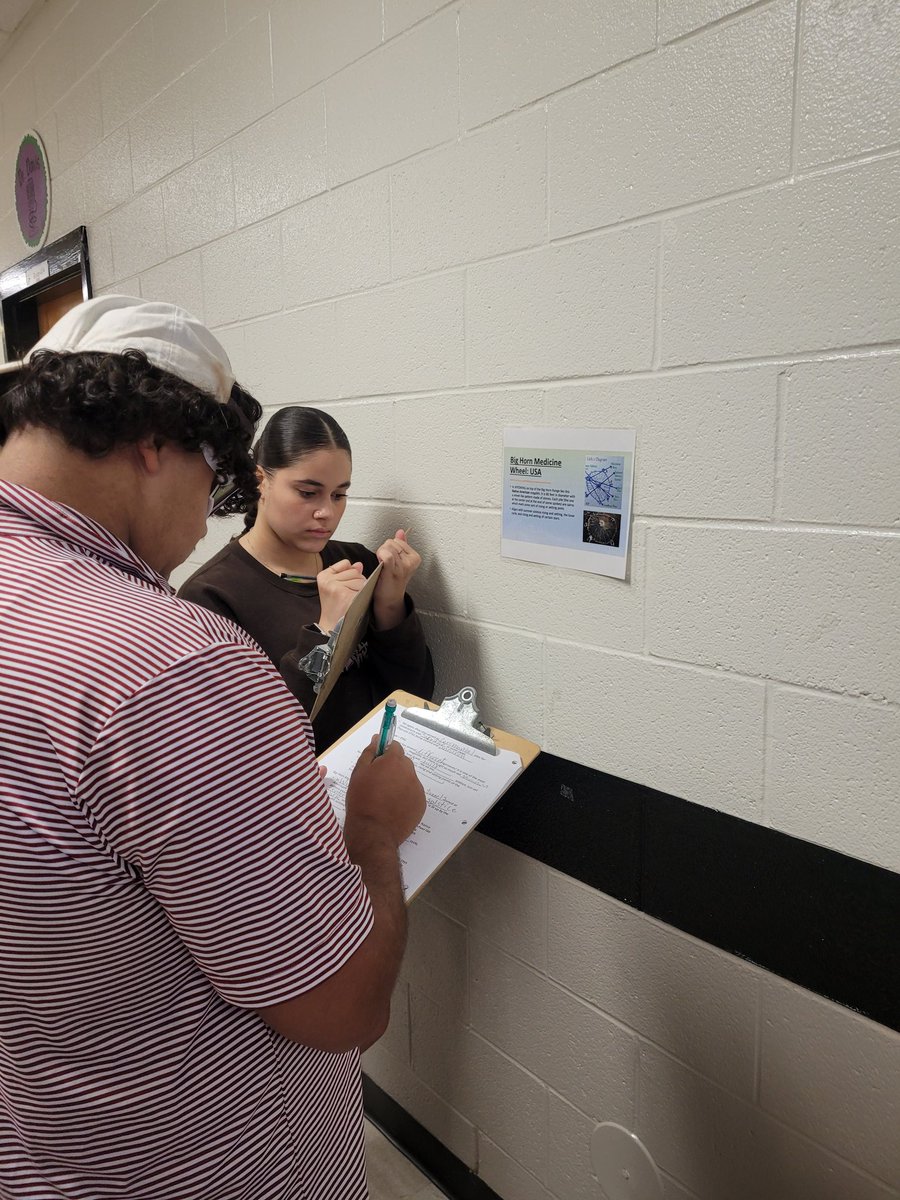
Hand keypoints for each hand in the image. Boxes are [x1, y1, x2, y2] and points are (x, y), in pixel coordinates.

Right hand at [317, 559, 365, 631]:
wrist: (333, 626)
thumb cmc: (336, 607)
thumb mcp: (335, 586)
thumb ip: (347, 573)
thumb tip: (358, 564)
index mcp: (323, 576)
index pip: (346, 563)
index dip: (350, 574)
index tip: (343, 587)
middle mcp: (328, 580)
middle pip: (355, 572)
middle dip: (356, 582)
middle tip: (347, 596)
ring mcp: (336, 587)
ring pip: (361, 579)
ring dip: (361, 590)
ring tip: (350, 600)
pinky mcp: (346, 595)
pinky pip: (364, 588)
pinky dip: (363, 596)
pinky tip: (355, 603)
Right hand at [343, 736, 425, 850]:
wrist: (373, 831)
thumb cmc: (362, 800)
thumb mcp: (359, 772)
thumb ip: (369, 753)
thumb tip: (377, 739)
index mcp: (394, 761)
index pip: (395, 746)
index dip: (385, 753)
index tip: (377, 762)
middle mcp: (410, 772)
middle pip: (403, 763)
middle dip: (392, 768)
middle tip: (377, 783)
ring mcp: (417, 789)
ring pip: (408, 779)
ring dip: (399, 783)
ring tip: (384, 798)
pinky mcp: (421, 804)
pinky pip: (413, 794)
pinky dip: (405, 797)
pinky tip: (392, 807)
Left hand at [373, 530, 421, 629]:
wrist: (389, 599)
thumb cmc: (392, 581)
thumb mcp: (399, 561)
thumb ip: (401, 545)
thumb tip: (400, 532)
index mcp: (415, 557)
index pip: (397, 540)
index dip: (389, 548)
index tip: (391, 560)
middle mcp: (411, 561)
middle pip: (391, 542)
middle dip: (385, 550)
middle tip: (386, 565)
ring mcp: (403, 566)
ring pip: (387, 547)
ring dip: (380, 555)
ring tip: (384, 567)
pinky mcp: (394, 570)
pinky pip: (386, 554)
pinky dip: (380, 557)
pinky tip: (381, 566)